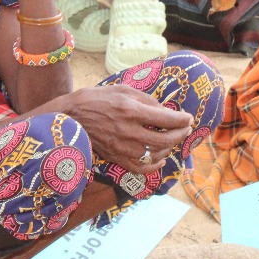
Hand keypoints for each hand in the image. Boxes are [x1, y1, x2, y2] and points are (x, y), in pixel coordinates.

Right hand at [62, 85, 192, 174]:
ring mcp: (122, 148)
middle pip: (166, 139)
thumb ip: (147, 100)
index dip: (182, 119)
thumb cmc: (98, 99)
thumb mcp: (124, 90)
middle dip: (181, 133)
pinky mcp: (116, 158)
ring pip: (156, 154)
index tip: (188, 117)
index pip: (167, 118)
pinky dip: (154, 166)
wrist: (71, 116)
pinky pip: (141, 168)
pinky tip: (161, 159)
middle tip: (185, 128)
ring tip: (172, 139)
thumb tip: (167, 111)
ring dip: (169, 147)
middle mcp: (129, 131)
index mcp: (131, 111)